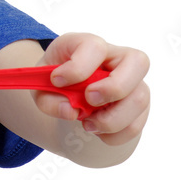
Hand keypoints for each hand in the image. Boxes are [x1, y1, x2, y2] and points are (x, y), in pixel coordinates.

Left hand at [35, 32, 150, 146]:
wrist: (67, 93)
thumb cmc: (56, 82)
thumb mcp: (41, 88)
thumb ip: (49, 100)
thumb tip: (71, 112)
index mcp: (87, 44)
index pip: (95, 47)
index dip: (78, 67)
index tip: (57, 81)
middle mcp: (117, 58)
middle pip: (138, 62)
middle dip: (113, 88)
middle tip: (89, 100)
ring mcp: (133, 82)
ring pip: (139, 98)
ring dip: (111, 120)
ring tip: (87, 124)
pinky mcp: (137, 105)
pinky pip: (137, 124)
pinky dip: (115, 135)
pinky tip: (97, 131)